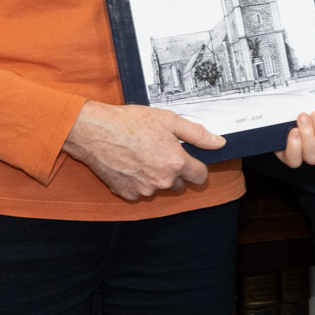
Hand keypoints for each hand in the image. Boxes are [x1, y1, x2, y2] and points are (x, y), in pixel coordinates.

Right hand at [62, 100, 221, 201]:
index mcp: (176, 163)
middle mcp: (162, 180)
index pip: (200, 176)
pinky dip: (138, 181)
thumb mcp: (168, 120)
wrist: (94, 132)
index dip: (197, 167)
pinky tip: (130, 165)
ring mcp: (144, 189)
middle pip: (180, 183)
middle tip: (160, 152)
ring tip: (142, 156)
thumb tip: (219, 143)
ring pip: (160, 187)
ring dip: (156, 177)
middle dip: (175, 171)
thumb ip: (197, 134)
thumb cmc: (130, 122)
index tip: (189, 160)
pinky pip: (141, 191)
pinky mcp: (127, 194)